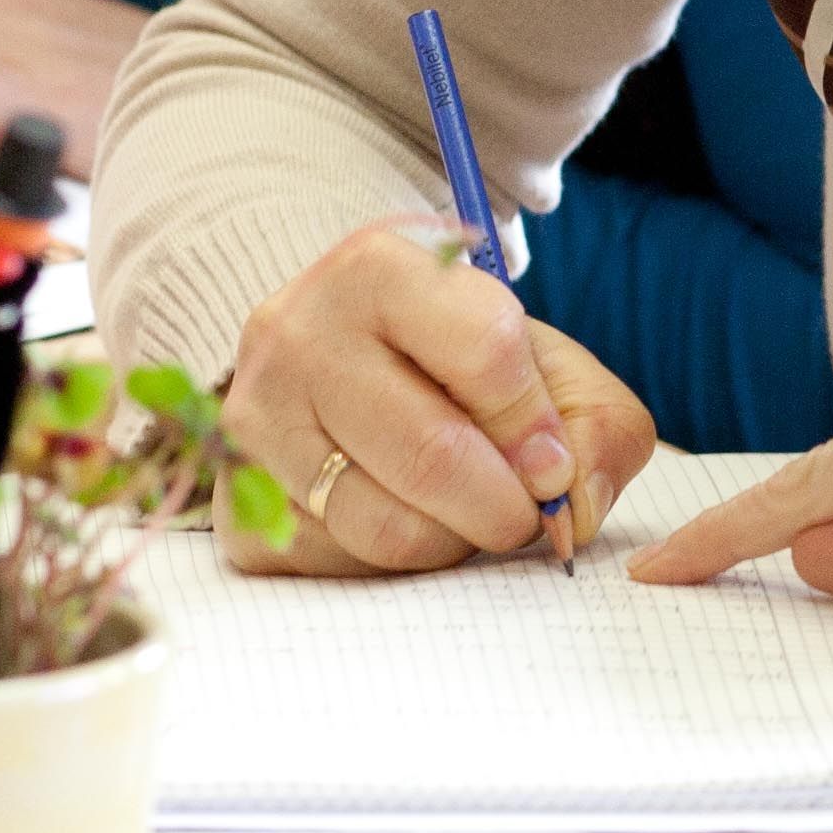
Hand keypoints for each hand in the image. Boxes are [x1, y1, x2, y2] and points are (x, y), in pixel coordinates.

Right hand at [220, 217, 661, 577]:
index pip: (485, 349)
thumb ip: (595, 422)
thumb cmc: (456, 363)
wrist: (341, 368)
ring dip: (456, 540)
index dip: (535, 424)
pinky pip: (346, 563)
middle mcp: (297, 333)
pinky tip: (406, 519)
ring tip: (465, 512)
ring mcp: (255, 420)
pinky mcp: (237, 504)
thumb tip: (579, 509)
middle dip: (506, 505)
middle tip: (526, 517)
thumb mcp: (542, 361)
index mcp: (378, 269)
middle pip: (434, 451)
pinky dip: (401, 562)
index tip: (552, 465)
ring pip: (388, 523)